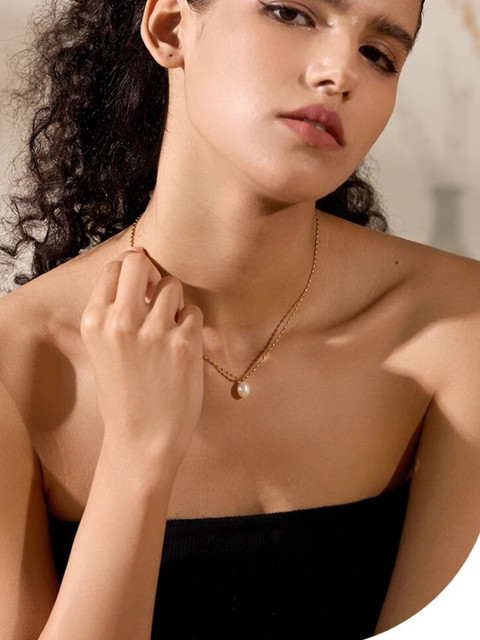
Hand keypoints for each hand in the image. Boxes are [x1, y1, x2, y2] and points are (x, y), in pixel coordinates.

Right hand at [80, 248, 203, 470]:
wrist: (142, 439)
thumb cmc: (123, 395)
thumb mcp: (101, 349)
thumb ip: (113, 311)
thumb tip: (138, 263)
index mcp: (94, 321)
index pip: (115, 268)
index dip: (132, 273)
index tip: (141, 288)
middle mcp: (120, 321)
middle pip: (139, 263)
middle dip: (151, 275)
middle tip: (157, 296)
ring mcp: (154, 331)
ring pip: (172, 286)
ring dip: (175, 304)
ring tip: (169, 331)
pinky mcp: (185, 343)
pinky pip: (194, 312)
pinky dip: (192, 326)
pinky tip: (182, 349)